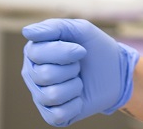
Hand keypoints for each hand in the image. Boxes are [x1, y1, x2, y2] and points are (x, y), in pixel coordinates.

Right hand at [21, 18, 139, 126]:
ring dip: (74, 86)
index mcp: (35, 52)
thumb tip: (26, 32)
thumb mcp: (80, 30)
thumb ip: (53, 27)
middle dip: (71, 69)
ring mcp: (41, 96)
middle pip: (44, 74)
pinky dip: (75, 105)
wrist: (116, 71)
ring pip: (52, 95)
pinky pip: (58, 115)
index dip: (64, 52)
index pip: (37, 53)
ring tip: (79, 81)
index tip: (81, 50)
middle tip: (79, 66)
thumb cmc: (95, 48)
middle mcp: (33, 75)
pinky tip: (79, 97)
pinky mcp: (52, 115)